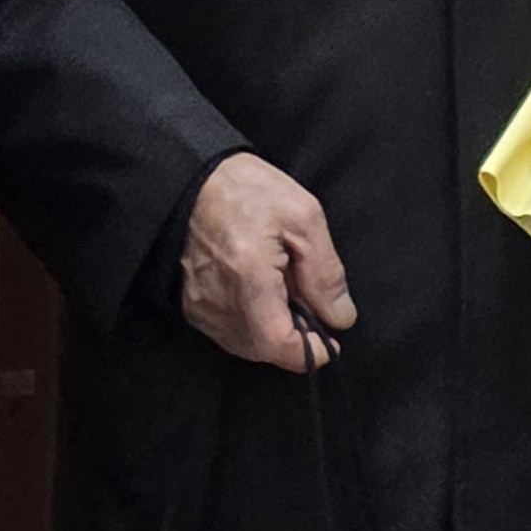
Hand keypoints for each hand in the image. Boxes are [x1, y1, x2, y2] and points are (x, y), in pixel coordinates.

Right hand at [179, 153, 352, 374]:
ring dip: (271, 331)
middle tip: (306, 303)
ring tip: (280, 292)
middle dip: (293, 336)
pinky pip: (228, 332)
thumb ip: (326, 272)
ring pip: (247, 344)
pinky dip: (250, 324)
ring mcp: (200, 307)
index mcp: (249, 275)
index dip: (309, 352)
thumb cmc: (247, 189)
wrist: (191, 179)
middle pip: (266, 349)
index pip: (278, 344)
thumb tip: (340, 317)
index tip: (329, 342)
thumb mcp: (303, 215)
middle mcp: (218, 300)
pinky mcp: (190, 306)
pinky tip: (258, 295)